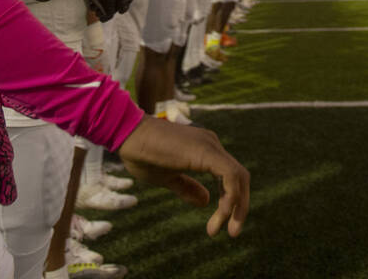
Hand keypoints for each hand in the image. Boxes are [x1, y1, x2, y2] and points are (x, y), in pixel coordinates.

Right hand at [118, 115, 248, 237]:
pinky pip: (230, 175)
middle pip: (239, 178)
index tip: (218, 225)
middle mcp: (212, 145)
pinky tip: (221, 213)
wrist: (128, 135)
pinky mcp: (206, 152)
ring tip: (223, 230)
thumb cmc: (142, 154)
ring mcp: (210, 146)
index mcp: (205, 150)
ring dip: (236, 206)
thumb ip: (187, 187)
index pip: (229, 177)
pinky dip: (231, 196)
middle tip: (232, 233)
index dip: (229, 201)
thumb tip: (206, 202)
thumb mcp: (167, 177)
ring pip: (238, 178)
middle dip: (239, 207)